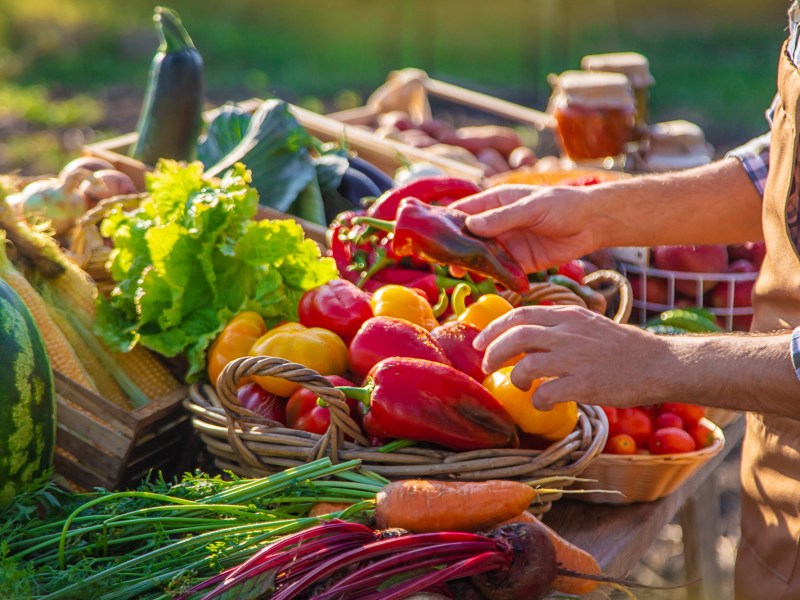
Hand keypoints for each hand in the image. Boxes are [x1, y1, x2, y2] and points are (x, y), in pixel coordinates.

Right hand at [450, 184, 598, 271]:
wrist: (593, 223)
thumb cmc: (563, 204)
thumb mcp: (531, 207)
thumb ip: (502, 217)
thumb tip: (471, 225)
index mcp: (495, 202)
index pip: (464, 211)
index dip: (446, 221)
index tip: (432, 233)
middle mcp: (497, 224)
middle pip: (469, 237)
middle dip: (456, 248)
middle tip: (443, 260)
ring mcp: (507, 244)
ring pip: (482, 257)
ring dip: (472, 265)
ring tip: (459, 274)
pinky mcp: (519, 262)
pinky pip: (501, 271)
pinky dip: (493, 277)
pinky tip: (484, 283)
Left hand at [473, 305, 667, 408]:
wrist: (659, 363)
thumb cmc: (621, 347)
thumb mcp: (587, 325)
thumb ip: (558, 326)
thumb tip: (523, 336)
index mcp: (568, 315)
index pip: (520, 314)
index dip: (494, 328)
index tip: (480, 343)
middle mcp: (569, 333)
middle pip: (516, 337)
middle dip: (493, 353)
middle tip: (487, 367)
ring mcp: (576, 358)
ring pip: (527, 365)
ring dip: (515, 379)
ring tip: (521, 386)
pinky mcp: (585, 384)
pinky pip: (546, 394)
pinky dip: (537, 401)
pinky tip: (543, 404)